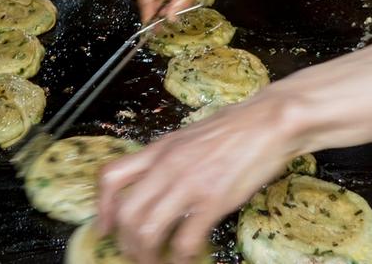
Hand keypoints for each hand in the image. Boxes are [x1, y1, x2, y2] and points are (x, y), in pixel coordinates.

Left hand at [97, 96, 294, 263]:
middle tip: (136, 253)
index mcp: (160, 149)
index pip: (112, 177)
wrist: (269, 121)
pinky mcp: (212, 200)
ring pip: (147, 231)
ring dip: (148, 254)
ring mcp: (188, 184)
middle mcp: (167, 167)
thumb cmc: (236, 127)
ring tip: (158, 261)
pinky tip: (187, 257)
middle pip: (126, 214)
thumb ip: (171, 157)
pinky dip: (180, 257)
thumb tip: (158, 181)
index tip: (106, 227)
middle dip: (127, 242)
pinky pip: (184, 240)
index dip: (102, 208)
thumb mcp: (191, 135)